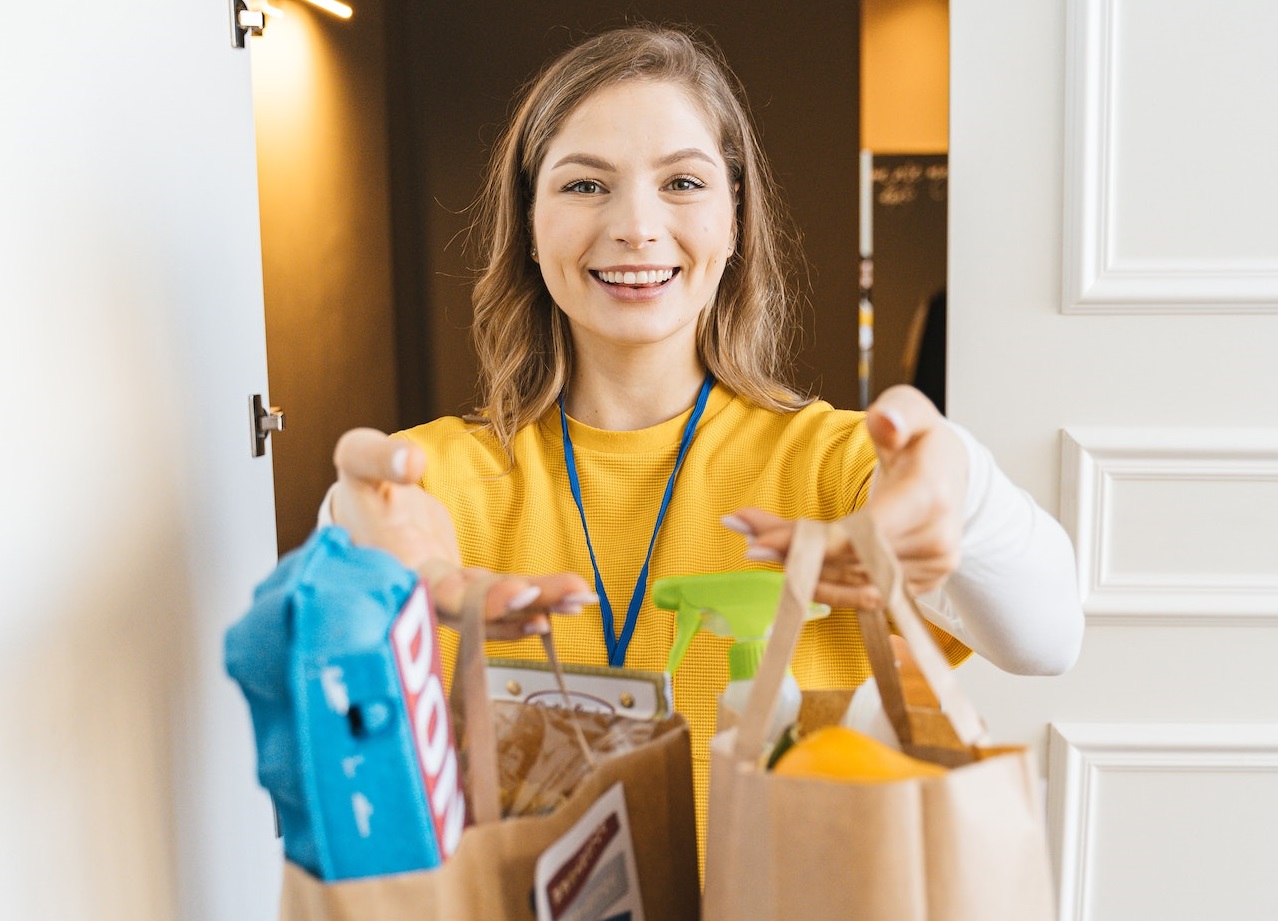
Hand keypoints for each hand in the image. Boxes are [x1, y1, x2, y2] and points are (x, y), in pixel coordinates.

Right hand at [331, 428, 594, 638]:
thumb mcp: (356, 459)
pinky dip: (535, 603)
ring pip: (496, 611)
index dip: (479, 599)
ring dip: (541, 607)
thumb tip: (410, 459)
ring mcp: (447, 596)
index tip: (518, 593)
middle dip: (523, 606)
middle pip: (477, 609)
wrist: (359, 516)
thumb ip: (376, 456)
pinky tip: (570, 602)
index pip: (439, 592)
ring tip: (583, 600)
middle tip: (567, 600)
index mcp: (397, 567)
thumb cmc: (360, 489)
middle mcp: (423, 593)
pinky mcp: (466, 590)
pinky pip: (503, 603)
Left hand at [723, 386, 966, 608]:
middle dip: (793, 552)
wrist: (951, 476)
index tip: (760, 539)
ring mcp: (930, 570)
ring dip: (801, 568)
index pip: (865, 532)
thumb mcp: (910, 409)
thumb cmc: (921, 440)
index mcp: (931, 497)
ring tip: (759, 544)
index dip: (813, 541)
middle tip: (747, 537)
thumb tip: (884, 420)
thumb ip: (896, 411)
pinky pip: (860, 592)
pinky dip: (821, 580)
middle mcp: (936, 542)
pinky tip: (790, 561)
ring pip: (849, 581)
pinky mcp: (918, 588)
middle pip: (850, 560)